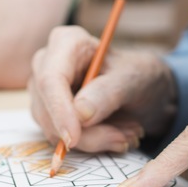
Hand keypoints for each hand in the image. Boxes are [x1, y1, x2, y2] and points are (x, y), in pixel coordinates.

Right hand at [28, 25, 176, 153]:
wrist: (143, 90)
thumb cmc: (137, 74)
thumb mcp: (133, 78)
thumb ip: (108, 92)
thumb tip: (80, 114)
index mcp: (67, 42)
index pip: (50, 78)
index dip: (59, 110)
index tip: (74, 137)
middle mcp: (47, 63)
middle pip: (47, 108)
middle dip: (85, 133)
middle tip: (123, 138)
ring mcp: (44, 90)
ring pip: (52, 129)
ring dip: (92, 140)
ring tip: (126, 134)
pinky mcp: (49, 113)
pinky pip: (60, 139)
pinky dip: (90, 144)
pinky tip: (115, 135)